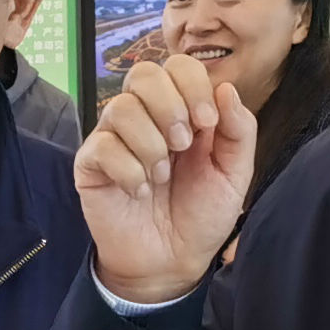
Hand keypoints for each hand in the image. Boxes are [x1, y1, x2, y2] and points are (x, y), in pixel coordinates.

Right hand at [74, 56, 255, 305]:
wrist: (171, 263)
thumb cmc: (201, 216)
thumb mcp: (234, 175)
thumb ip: (239, 131)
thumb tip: (226, 88)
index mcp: (182, 112)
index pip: (178, 66)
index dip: (193, 85)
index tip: (206, 123)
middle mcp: (146, 118)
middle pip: (142, 73)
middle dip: (168, 105)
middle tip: (182, 144)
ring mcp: (115, 138)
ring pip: (121, 108)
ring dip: (150, 144)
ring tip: (162, 176)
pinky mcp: (91, 164)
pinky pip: (102, 147)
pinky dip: (128, 171)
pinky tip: (139, 192)